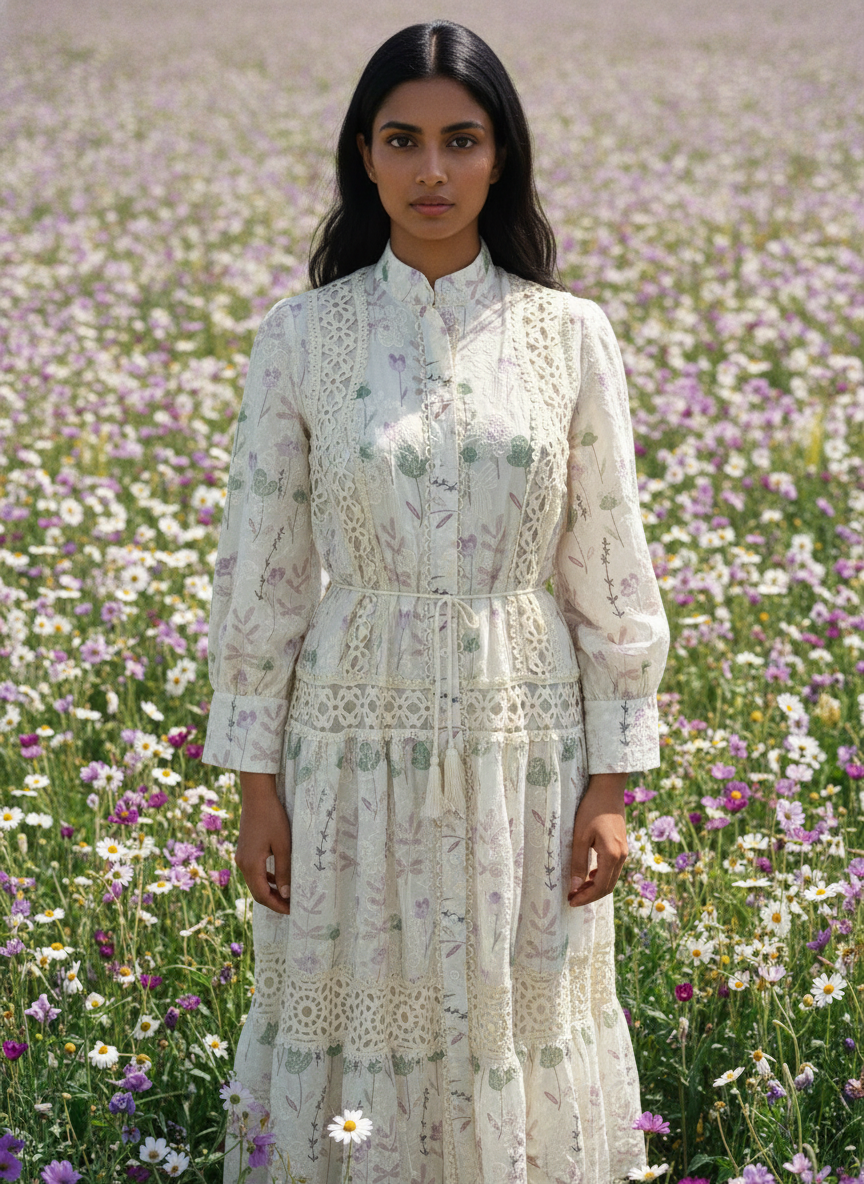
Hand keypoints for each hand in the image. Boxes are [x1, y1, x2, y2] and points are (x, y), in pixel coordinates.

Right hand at [235, 772, 291, 914]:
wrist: (257, 796)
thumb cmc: (273, 819)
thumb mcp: (283, 846)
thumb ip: (284, 871)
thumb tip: (286, 895)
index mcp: (251, 865)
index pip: (262, 895)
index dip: (277, 906)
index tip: (292, 911)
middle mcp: (242, 864)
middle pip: (257, 891)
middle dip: (274, 901)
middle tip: (292, 906)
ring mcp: (242, 857)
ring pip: (255, 882)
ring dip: (270, 891)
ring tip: (288, 896)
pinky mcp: (245, 850)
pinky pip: (255, 871)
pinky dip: (266, 879)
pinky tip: (278, 879)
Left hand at [568, 772, 628, 907]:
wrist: (608, 789)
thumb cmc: (591, 809)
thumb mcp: (580, 836)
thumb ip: (579, 862)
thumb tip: (576, 886)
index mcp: (612, 855)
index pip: (600, 887)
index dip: (586, 897)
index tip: (571, 901)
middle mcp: (621, 856)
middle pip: (608, 886)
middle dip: (590, 895)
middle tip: (572, 898)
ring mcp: (623, 851)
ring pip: (611, 878)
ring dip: (596, 887)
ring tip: (578, 889)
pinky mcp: (621, 846)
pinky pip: (613, 869)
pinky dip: (601, 876)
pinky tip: (588, 874)